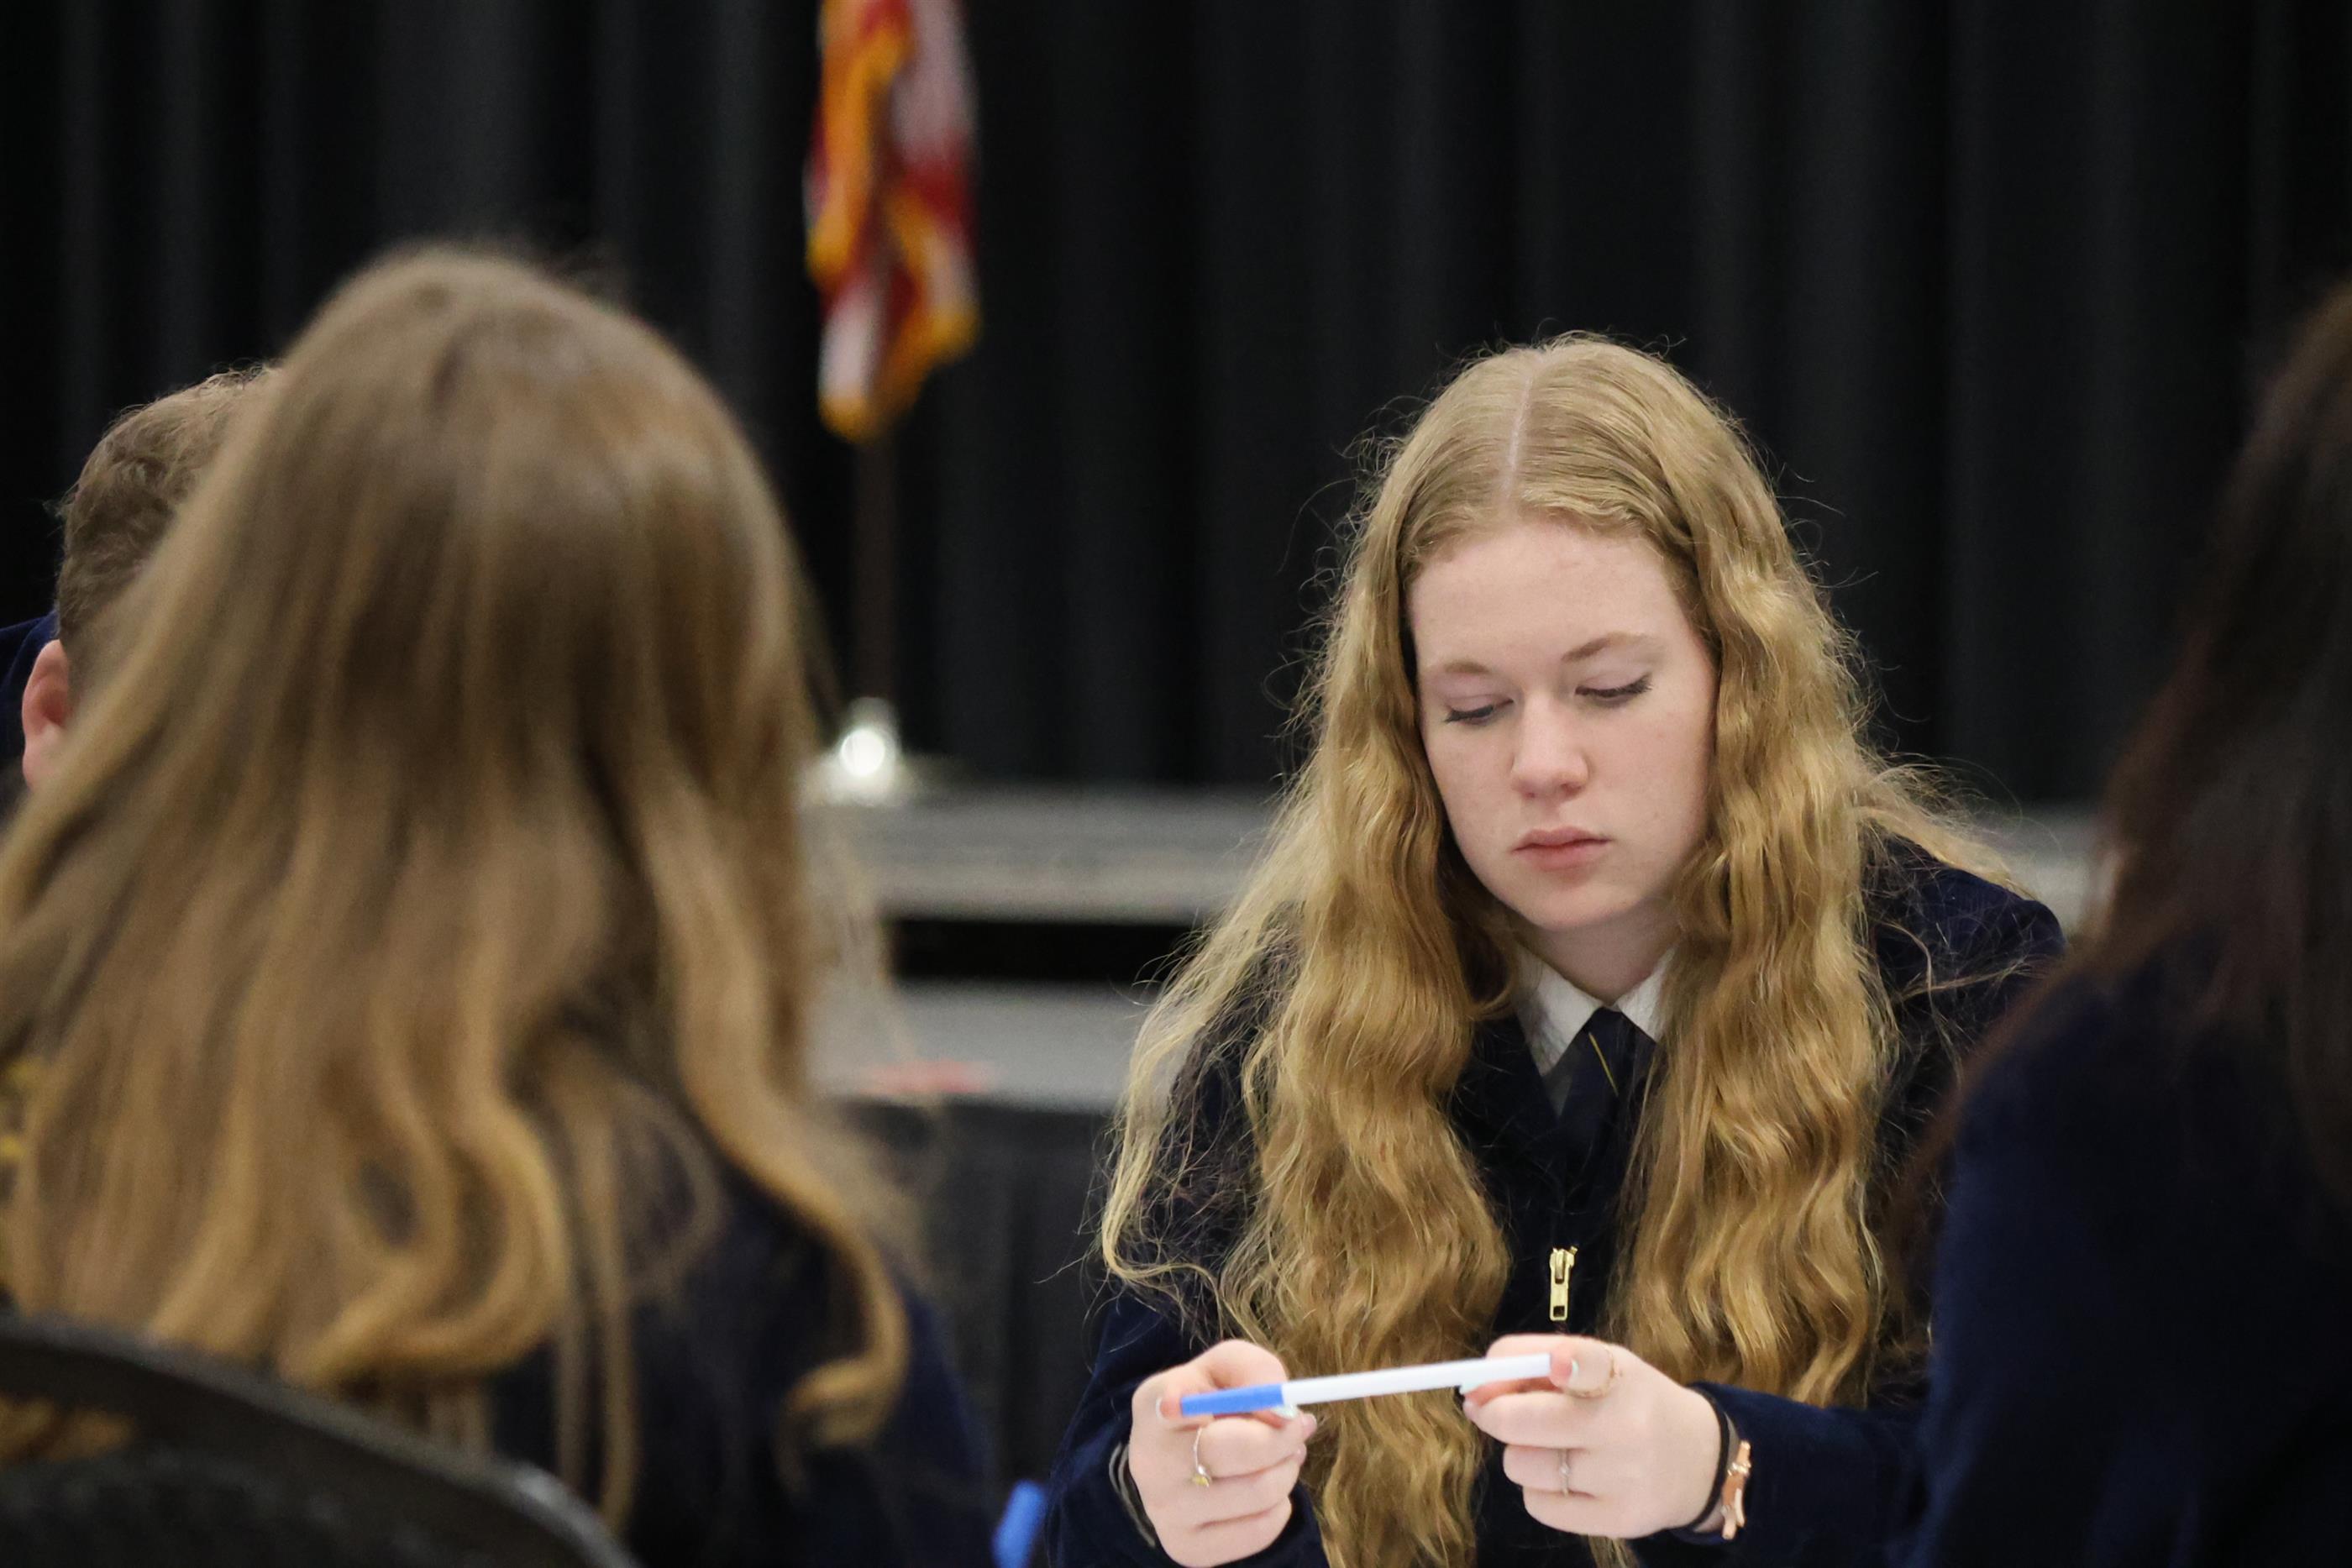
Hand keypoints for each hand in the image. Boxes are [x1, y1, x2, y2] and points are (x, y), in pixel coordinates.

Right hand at [1127, 1340, 1316, 1566]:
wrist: (1184, 1453)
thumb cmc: (1212, 1400)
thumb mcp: (1230, 1367)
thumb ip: (1256, 1372)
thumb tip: (1284, 1415)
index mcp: (1153, 1405)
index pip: (1168, 1408)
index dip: (1189, 1407)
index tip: (1215, 1405)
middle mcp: (1149, 1462)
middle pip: (1231, 1453)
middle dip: (1282, 1438)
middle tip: (1298, 1428)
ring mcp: (1164, 1511)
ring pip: (1256, 1493)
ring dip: (1287, 1471)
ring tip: (1284, 1456)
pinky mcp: (1185, 1547)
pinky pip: (1257, 1532)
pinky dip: (1279, 1508)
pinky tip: (1267, 1489)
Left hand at [1462, 1334, 1721, 1540]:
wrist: (1698, 1460)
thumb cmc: (1629, 1402)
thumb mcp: (1600, 1365)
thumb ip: (1535, 1361)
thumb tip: (1473, 1390)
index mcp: (1620, 1374)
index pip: (1593, 1364)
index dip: (1568, 1362)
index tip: (1554, 1363)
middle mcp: (1626, 1425)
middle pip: (1526, 1422)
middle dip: (1493, 1413)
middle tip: (1489, 1409)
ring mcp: (1622, 1477)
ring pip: (1520, 1464)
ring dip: (1520, 1452)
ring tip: (1550, 1446)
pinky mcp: (1617, 1519)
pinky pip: (1537, 1504)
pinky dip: (1538, 1488)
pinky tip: (1566, 1477)